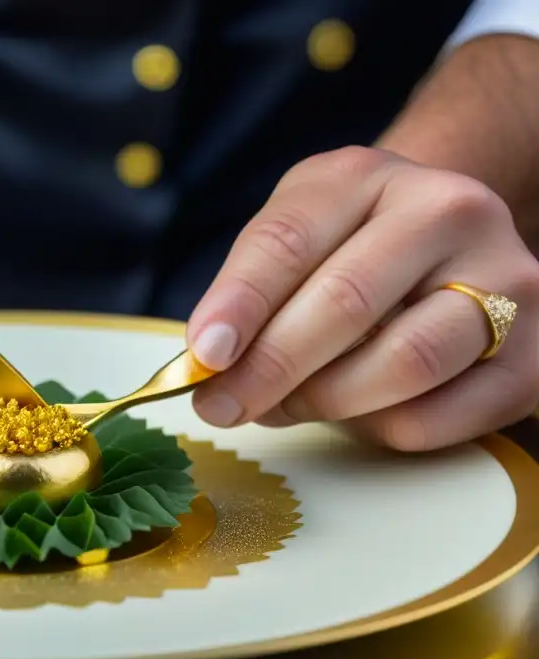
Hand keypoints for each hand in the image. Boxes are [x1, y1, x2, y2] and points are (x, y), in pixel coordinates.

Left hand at [186, 146, 538, 450]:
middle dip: (269, 369)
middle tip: (222, 407)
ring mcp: (505, 280)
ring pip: (403, 364)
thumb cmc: (347, 245)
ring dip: (324, 402)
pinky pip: (437, 417)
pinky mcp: (531, 355)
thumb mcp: (294, 236)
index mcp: (368, 177)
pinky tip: (354, 412)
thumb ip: (250, 289)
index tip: (203, 356)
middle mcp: (449, 212)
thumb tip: (211, 366)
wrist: (445, 240)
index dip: (240, 304)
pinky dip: (377, 429)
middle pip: (346, 303)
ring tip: (282, 406)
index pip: (289, 240)